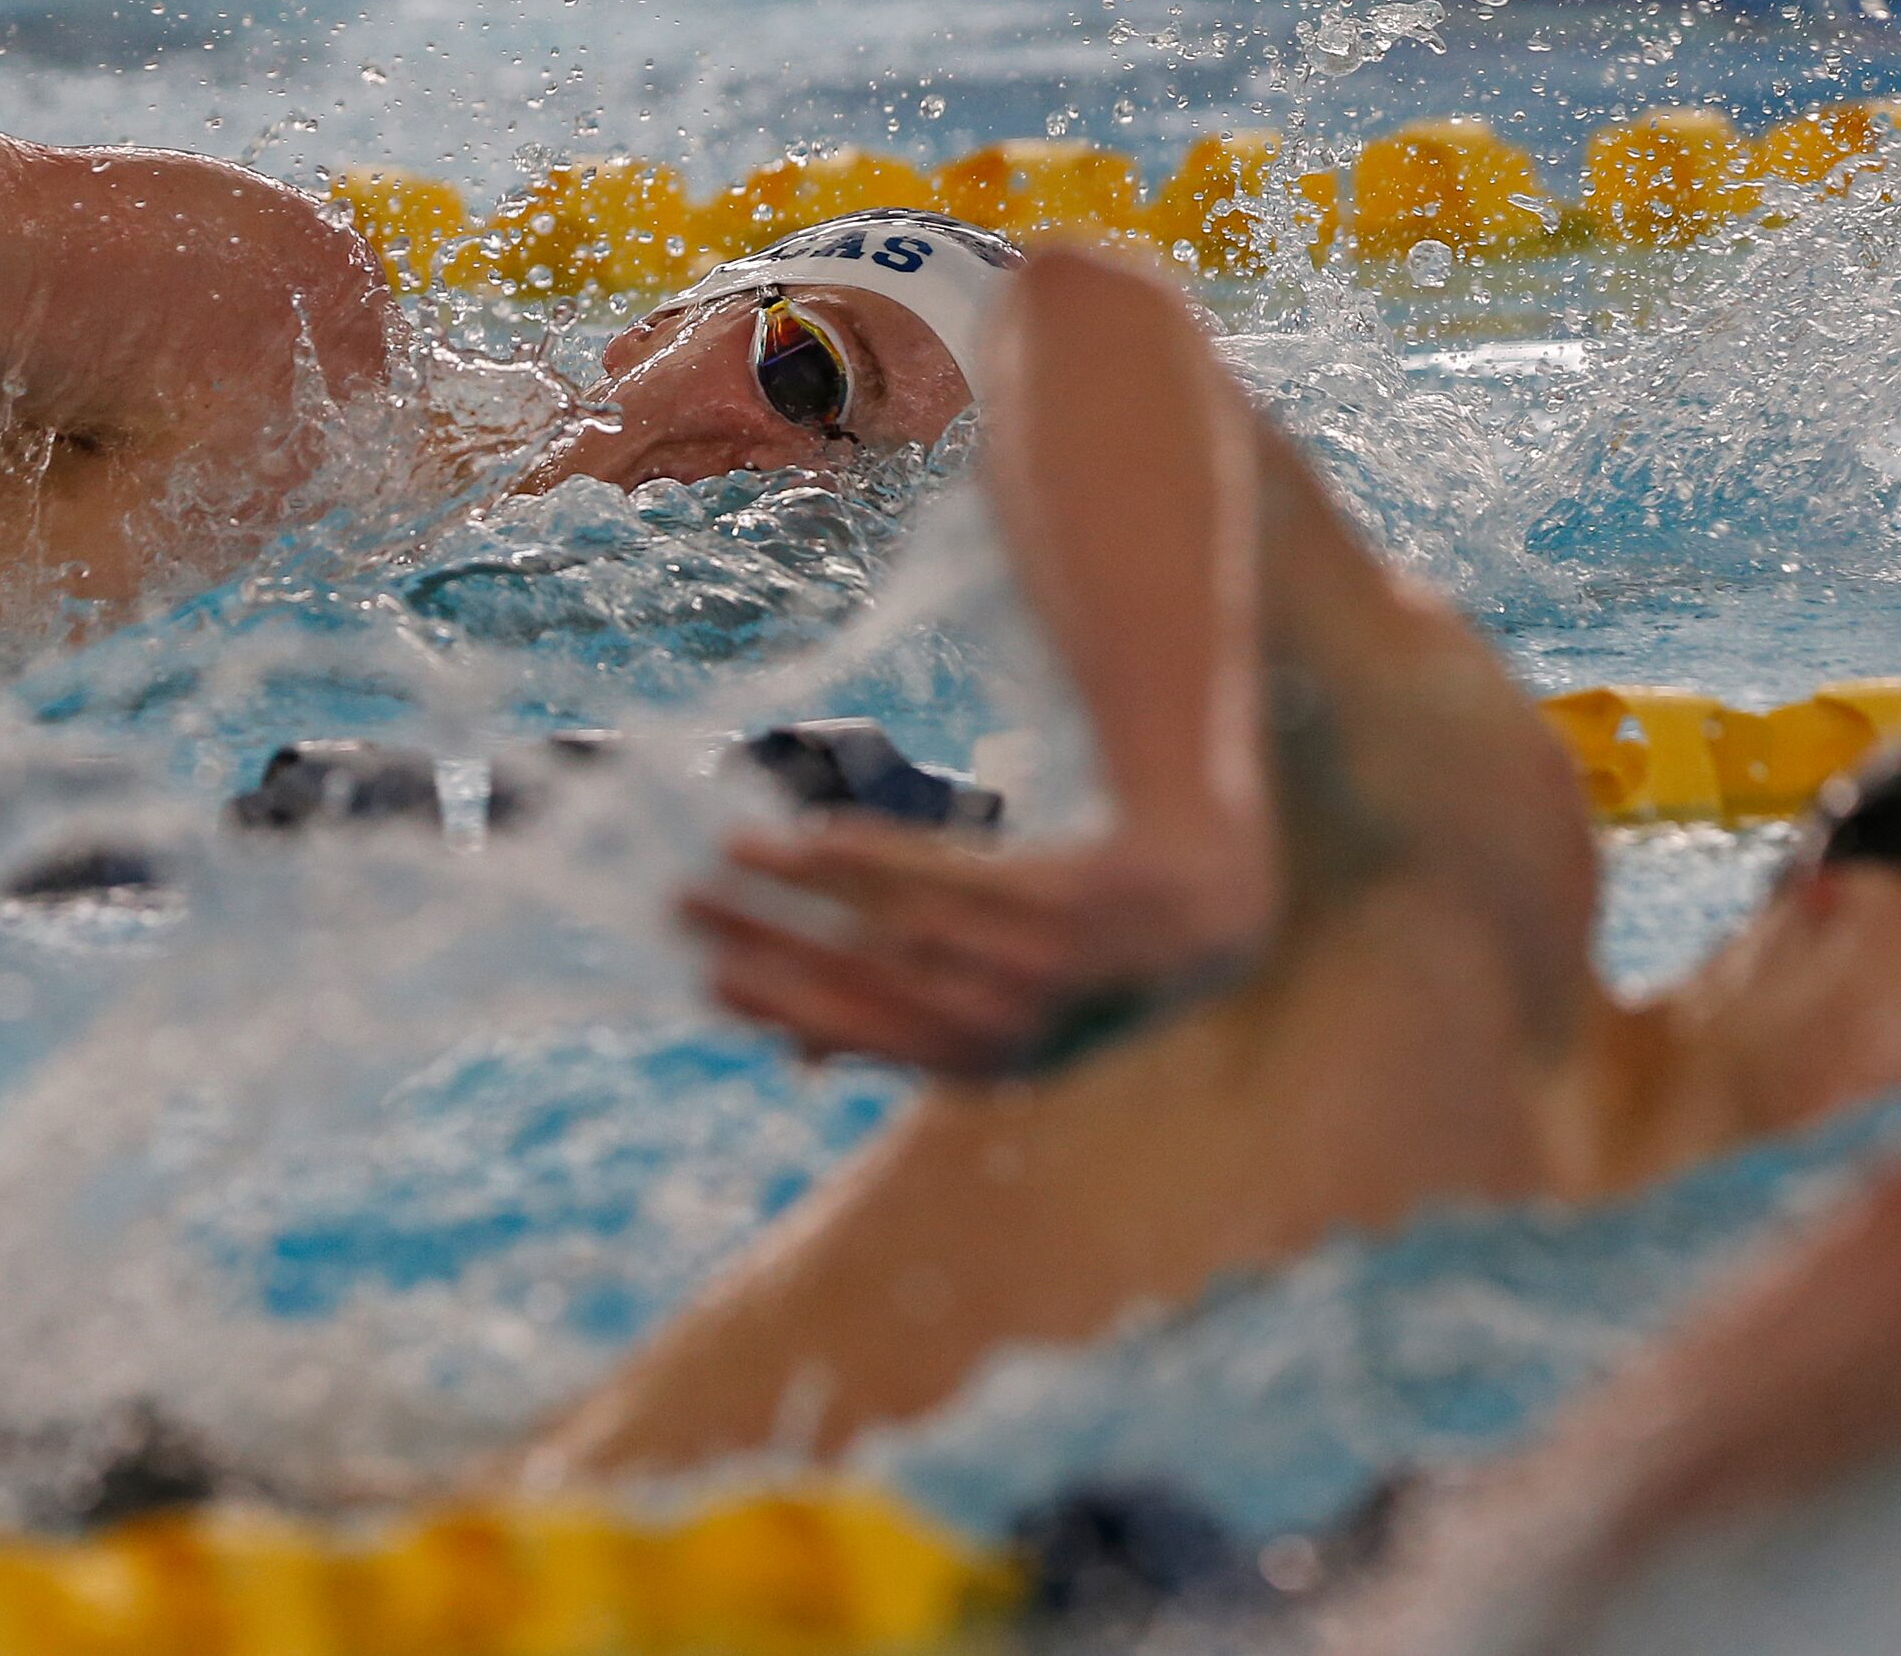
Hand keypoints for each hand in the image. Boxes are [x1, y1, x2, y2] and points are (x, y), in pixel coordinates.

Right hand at [676, 815, 1272, 1077]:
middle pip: (870, 982)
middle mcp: (1023, 1026)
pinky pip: (959, 875)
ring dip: (805, 889)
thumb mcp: (995, 1008)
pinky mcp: (1083, 897)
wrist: (1217, 906)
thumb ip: (902, 1023)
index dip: (780, 1007)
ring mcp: (1057, 965)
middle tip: (683, 904)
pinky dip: (879, 857)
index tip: (706, 976)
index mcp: (991, 1066)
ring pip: (903, 924)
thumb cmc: (1085, 959)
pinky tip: (815, 833)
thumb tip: (798, 1058)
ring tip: (730, 853)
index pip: (864, 1038)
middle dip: (769, 944)